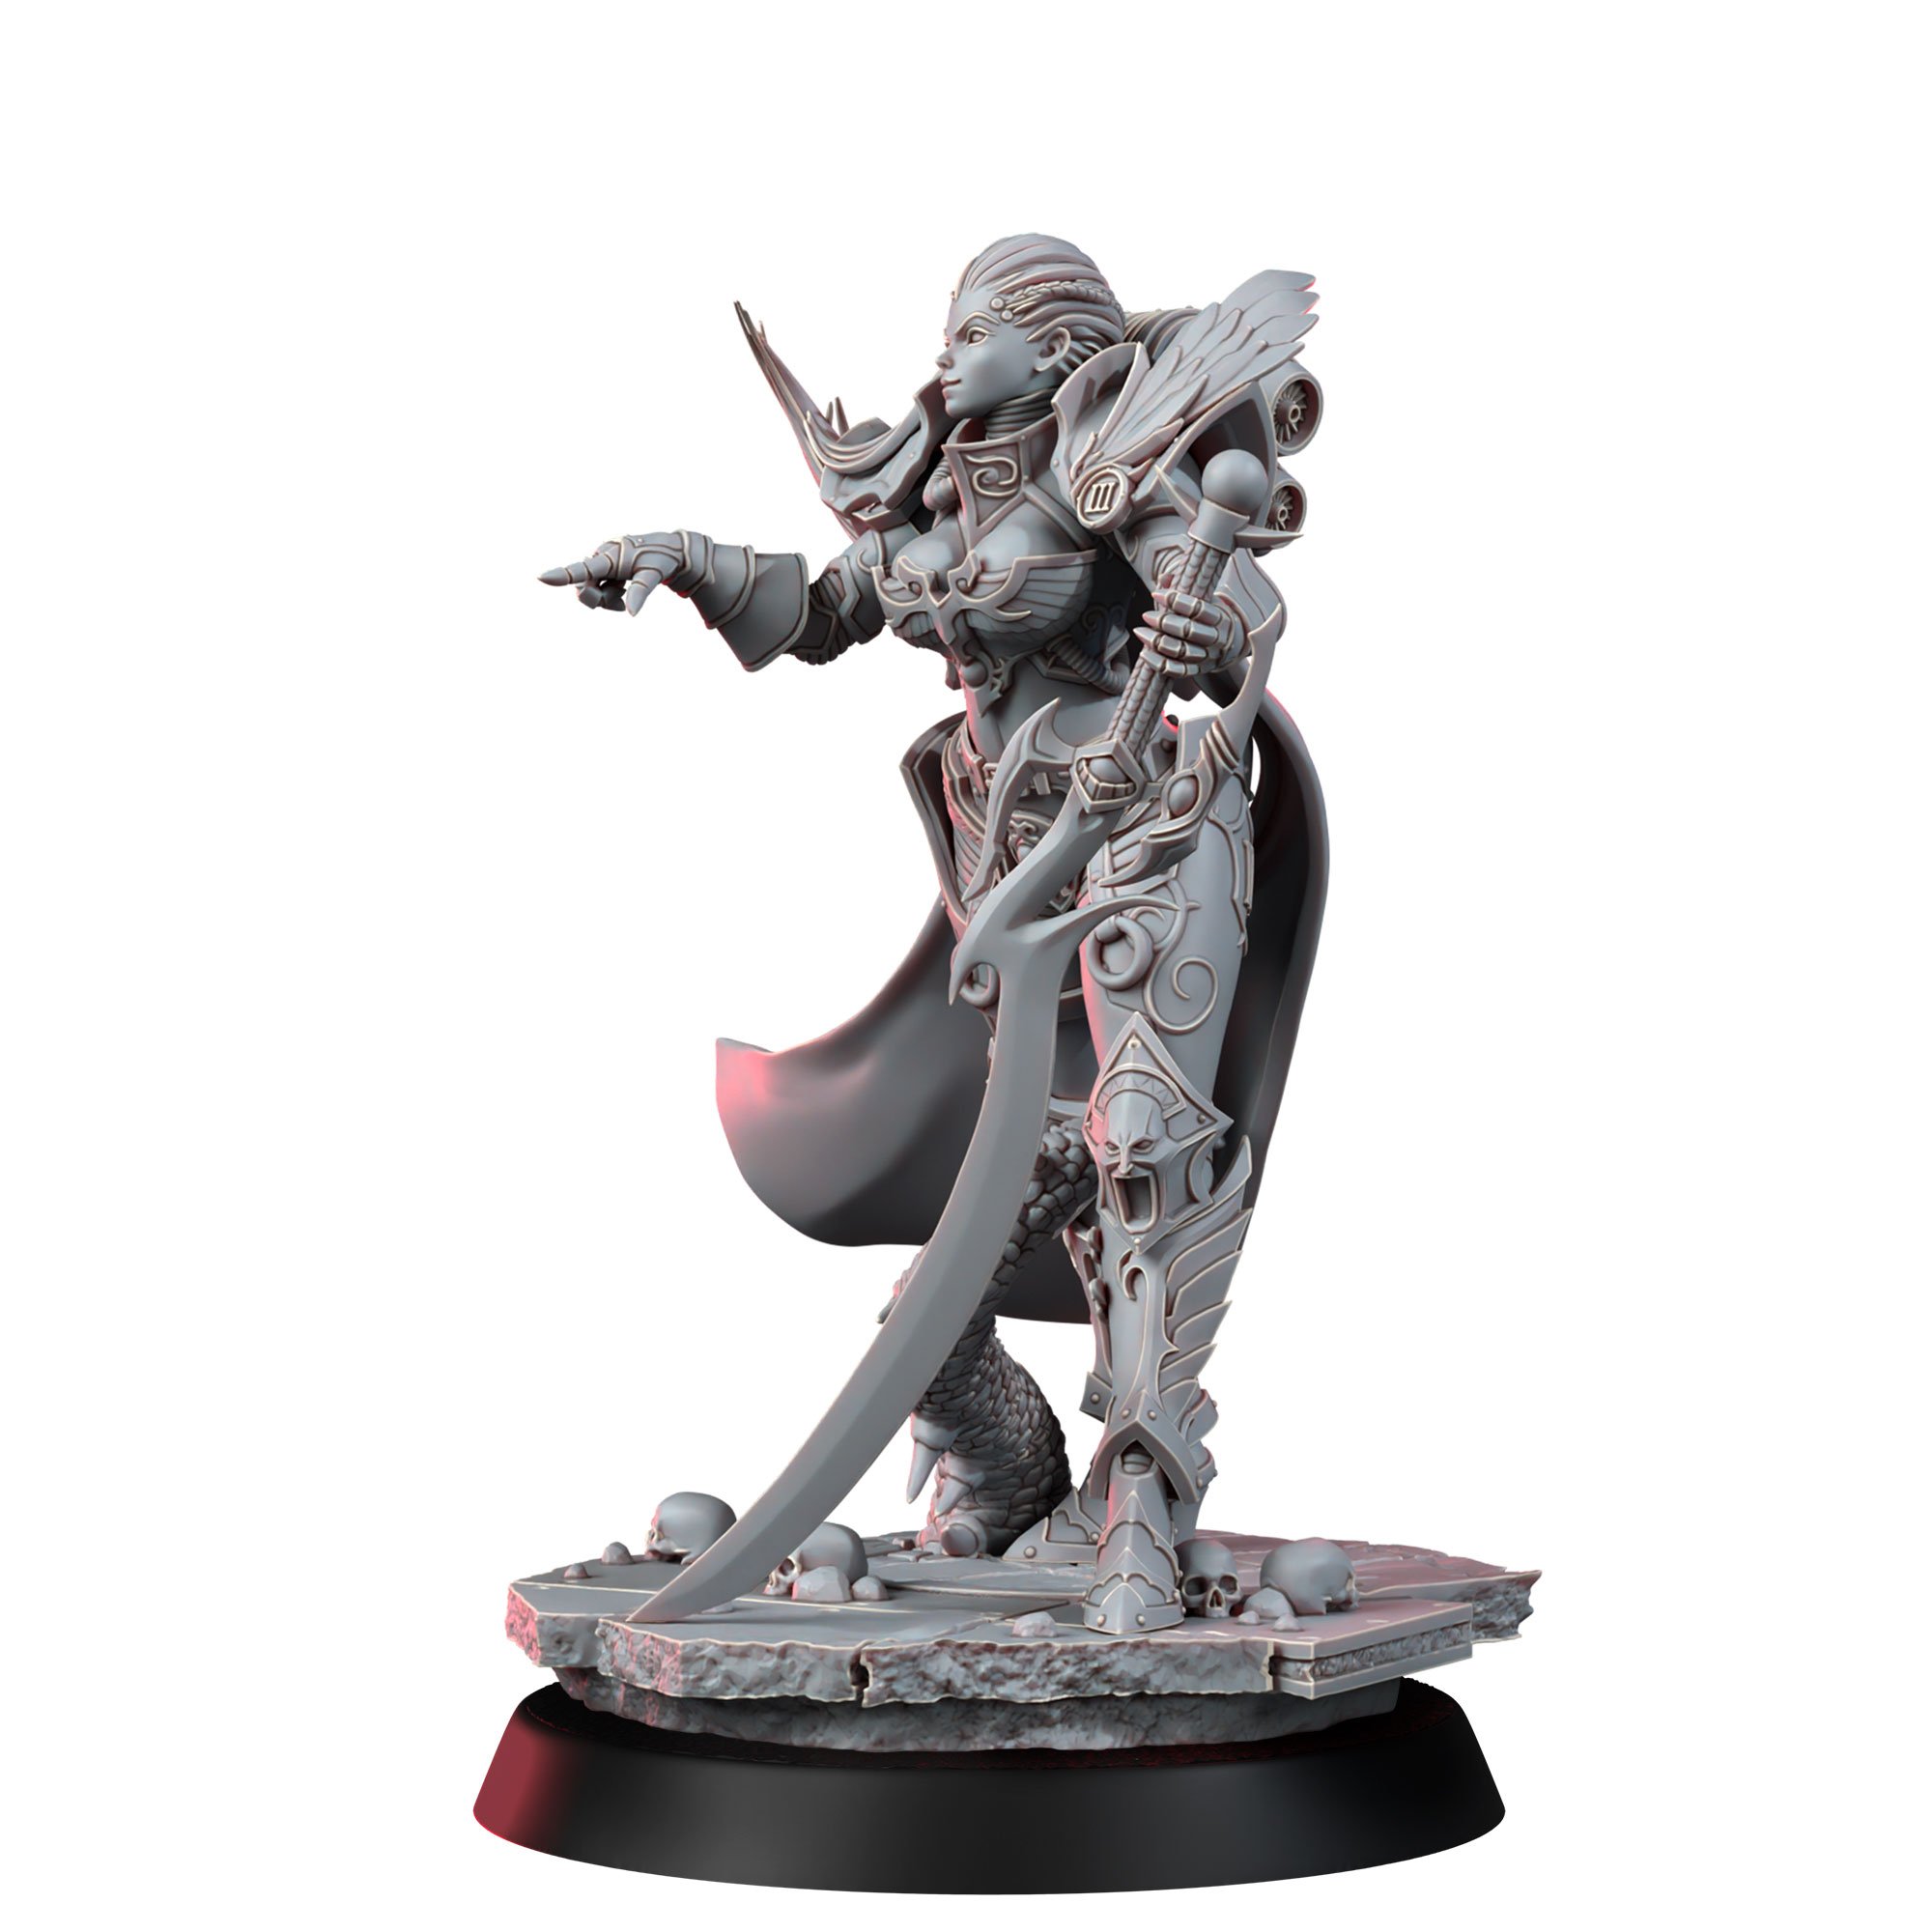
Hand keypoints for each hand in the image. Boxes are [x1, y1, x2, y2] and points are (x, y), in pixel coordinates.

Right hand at [538, 532, 688, 613]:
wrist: (669, 551)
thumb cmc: (662, 561)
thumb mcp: (653, 576)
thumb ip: (641, 592)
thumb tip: (632, 614)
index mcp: (611, 557)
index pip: (583, 569)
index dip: (562, 575)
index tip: (542, 578)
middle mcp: (601, 556)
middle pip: (585, 586)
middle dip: (599, 599)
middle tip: (620, 605)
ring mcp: (602, 561)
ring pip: (591, 589)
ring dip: (606, 598)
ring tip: (624, 593)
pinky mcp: (605, 566)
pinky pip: (598, 588)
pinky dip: (609, 596)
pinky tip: (622, 592)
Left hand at [1139, 584, 1246, 674]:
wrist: (1230, 644)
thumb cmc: (1210, 618)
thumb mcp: (1205, 600)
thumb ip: (1184, 588)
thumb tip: (1166, 577)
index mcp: (1221, 618)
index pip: (1198, 608)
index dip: (1175, 601)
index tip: (1156, 594)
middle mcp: (1217, 639)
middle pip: (1189, 631)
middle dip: (1163, 622)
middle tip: (1146, 615)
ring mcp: (1208, 657)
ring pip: (1181, 652)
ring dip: (1157, 642)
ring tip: (1141, 632)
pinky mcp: (1198, 671)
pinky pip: (1177, 671)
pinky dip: (1158, 663)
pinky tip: (1145, 653)